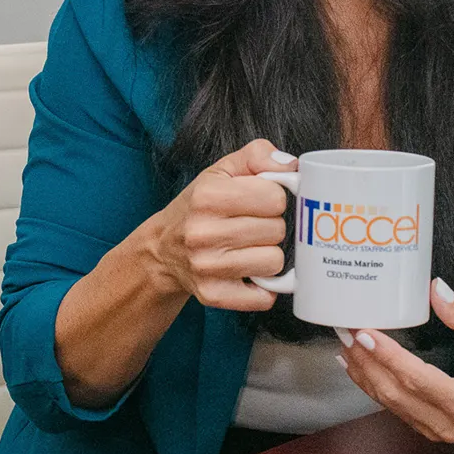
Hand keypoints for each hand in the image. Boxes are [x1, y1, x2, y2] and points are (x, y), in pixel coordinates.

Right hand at [140, 138, 293, 310]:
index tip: (257, 201)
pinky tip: (248, 273)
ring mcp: (207, 267)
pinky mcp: (213, 295)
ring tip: (246, 247)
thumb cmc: (198, 207)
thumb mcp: (221, 171)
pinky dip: (263, 287)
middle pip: (277, 230)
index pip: (275, 197)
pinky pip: (264, 297)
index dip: (272, 198)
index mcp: (207, 196)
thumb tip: (292, 166)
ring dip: (267, 255)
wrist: (161, 249)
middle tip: (249, 225)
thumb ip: (257, 155)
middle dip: (269, 226)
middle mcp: (203, 233)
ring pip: (274, 262)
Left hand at [335, 279, 453, 444]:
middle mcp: (449, 424)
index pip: (417, 378)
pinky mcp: (434, 431)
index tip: (365, 333)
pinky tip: (360, 370)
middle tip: (345, 333)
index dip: (387, 356)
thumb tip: (436, 290)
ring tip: (345, 347)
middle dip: (366, 362)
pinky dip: (376, 388)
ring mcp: (440, 432)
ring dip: (365, 375)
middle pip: (395, 393)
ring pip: (392, 404)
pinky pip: (398, 410)